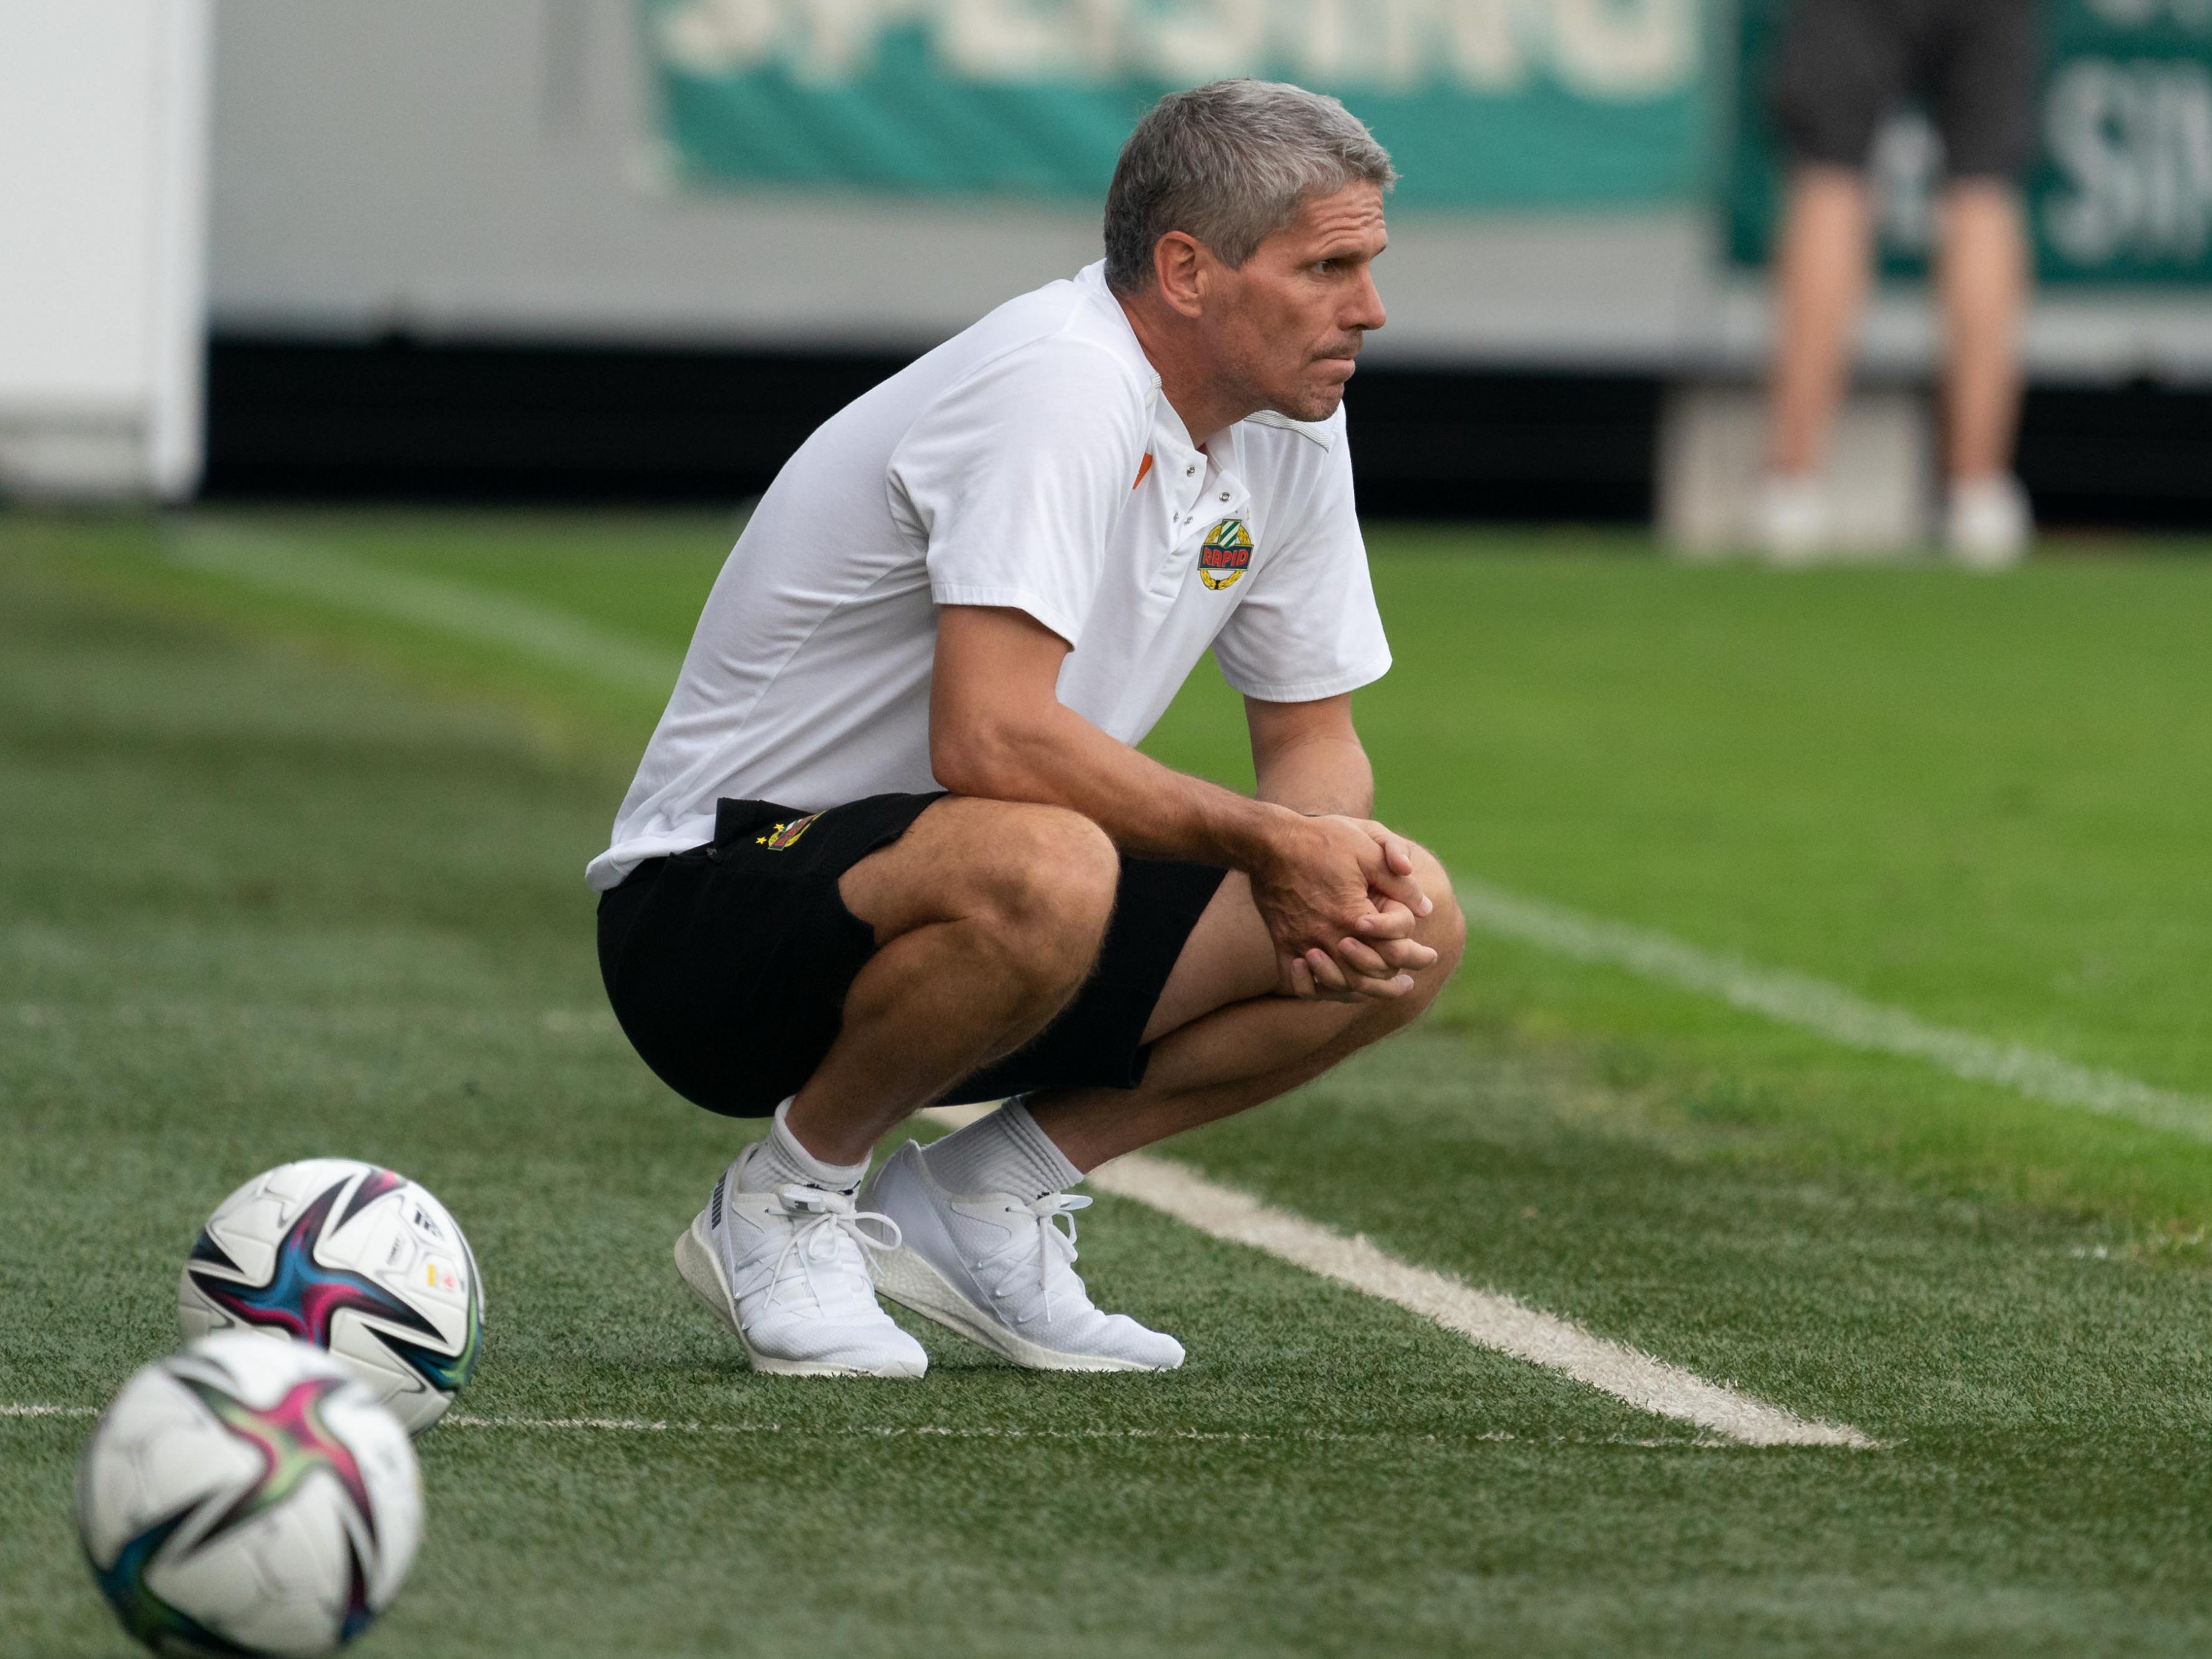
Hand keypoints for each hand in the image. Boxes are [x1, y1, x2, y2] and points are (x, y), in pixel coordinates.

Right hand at [1251, 814, 1437, 1001]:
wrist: (1270, 842)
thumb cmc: (1322, 841)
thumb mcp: (1368, 851)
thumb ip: (1400, 883)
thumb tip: (1425, 909)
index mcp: (1355, 916)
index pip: (1394, 952)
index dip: (1417, 958)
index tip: (1430, 956)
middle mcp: (1329, 936)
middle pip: (1367, 977)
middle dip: (1392, 985)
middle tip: (1406, 985)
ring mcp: (1303, 943)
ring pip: (1336, 985)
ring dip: (1359, 993)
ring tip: (1374, 991)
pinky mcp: (1283, 943)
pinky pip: (1299, 983)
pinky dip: (1316, 990)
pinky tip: (1331, 988)